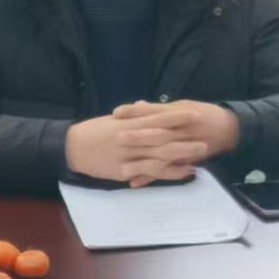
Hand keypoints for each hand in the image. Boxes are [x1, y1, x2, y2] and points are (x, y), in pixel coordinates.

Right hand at [64, 109, 210, 186]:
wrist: (72, 148)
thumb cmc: (94, 131)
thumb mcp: (114, 120)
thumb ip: (133, 115)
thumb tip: (146, 106)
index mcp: (129, 123)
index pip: (157, 118)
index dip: (177, 117)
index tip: (195, 114)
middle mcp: (130, 139)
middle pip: (162, 138)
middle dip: (185, 137)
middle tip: (206, 136)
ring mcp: (127, 156)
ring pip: (159, 157)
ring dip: (182, 156)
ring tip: (201, 155)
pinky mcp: (124, 171)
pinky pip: (150, 173)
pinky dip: (168, 172)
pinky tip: (184, 171)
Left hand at [109, 100, 241, 185]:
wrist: (230, 129)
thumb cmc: (204, 114)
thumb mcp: (183, 105)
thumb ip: (160, 108)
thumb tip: (138, 104)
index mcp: (179, 113)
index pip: (155, 112)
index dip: (136, 112)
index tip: (116, 113)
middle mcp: (182, 130)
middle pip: (158, 133)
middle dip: (138, 136)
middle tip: (118, 137)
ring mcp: (185, 147)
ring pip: (162, 155)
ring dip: (143, 160)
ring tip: (122, 166)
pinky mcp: (187, 161)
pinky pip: (168, 171)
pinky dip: (152, 177)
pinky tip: (135, 182)